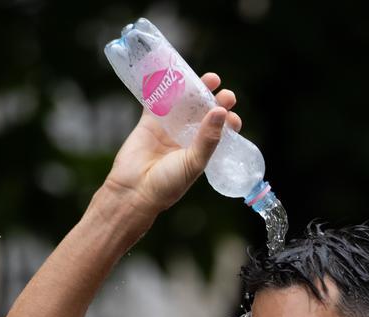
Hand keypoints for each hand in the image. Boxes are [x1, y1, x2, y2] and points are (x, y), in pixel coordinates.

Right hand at [103, 73, 241, 217]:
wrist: (135, 190)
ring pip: (184, 103)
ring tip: (211, 79)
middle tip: (226, 95)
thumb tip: (222, 111)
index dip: (227, 122)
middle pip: (203, 113)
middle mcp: (185, 137)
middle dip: (216, 102)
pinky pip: (158, 99)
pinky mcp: (149, 121)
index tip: (233, 117)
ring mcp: (168, 128)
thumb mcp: (194, 163)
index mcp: (199, 151)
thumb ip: (208, 138)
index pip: (218, 132)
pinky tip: (176, 73)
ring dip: (196, 90)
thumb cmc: (168, 184)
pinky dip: (164, 86)